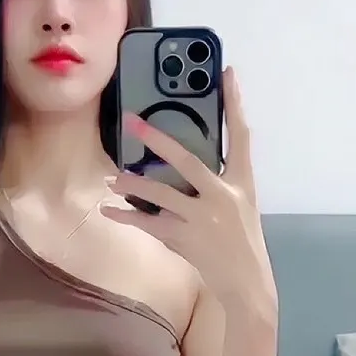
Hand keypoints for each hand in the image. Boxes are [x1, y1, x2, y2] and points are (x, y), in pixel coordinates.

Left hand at [101, 67, 276, 311]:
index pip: (241, 135)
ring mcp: (203, 218)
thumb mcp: (239, 206)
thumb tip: (185, 166)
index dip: (235, 103)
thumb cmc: (241, 242)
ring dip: (134, 185)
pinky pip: (149, 223)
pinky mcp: (185, 239)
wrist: (247, 283)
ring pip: (161, 195)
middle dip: (158, 140)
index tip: (228, 73)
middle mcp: (223, 196)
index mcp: (241, 183)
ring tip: (114, 178)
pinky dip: (126, 216)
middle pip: (188, 160)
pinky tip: (108, 210)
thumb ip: (217, 184)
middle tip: (133, 122)